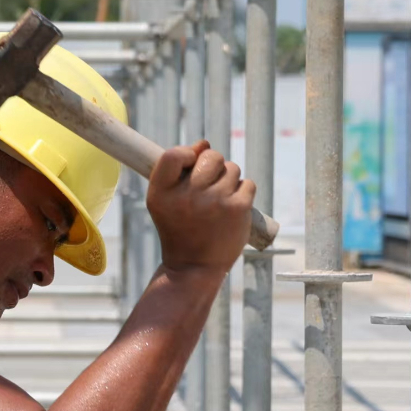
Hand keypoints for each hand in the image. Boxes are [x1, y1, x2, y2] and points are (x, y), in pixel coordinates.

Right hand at [146, 140, 254, 273]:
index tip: (191, 165)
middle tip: (208, 186)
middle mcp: (187, 195)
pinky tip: (231, 209)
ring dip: (228, 181)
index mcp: (162, 192)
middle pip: (210, 156)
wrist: (193, 267)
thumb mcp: (162, 201)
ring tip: (218, 202)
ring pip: (232, 169)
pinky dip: (243, 192)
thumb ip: (176, 170)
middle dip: (213, 165)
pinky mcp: (237, 209)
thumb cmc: (178, 228)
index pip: (174, 154)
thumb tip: (204, 143)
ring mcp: (214, 201)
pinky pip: (247, 183)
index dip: (187, 153)